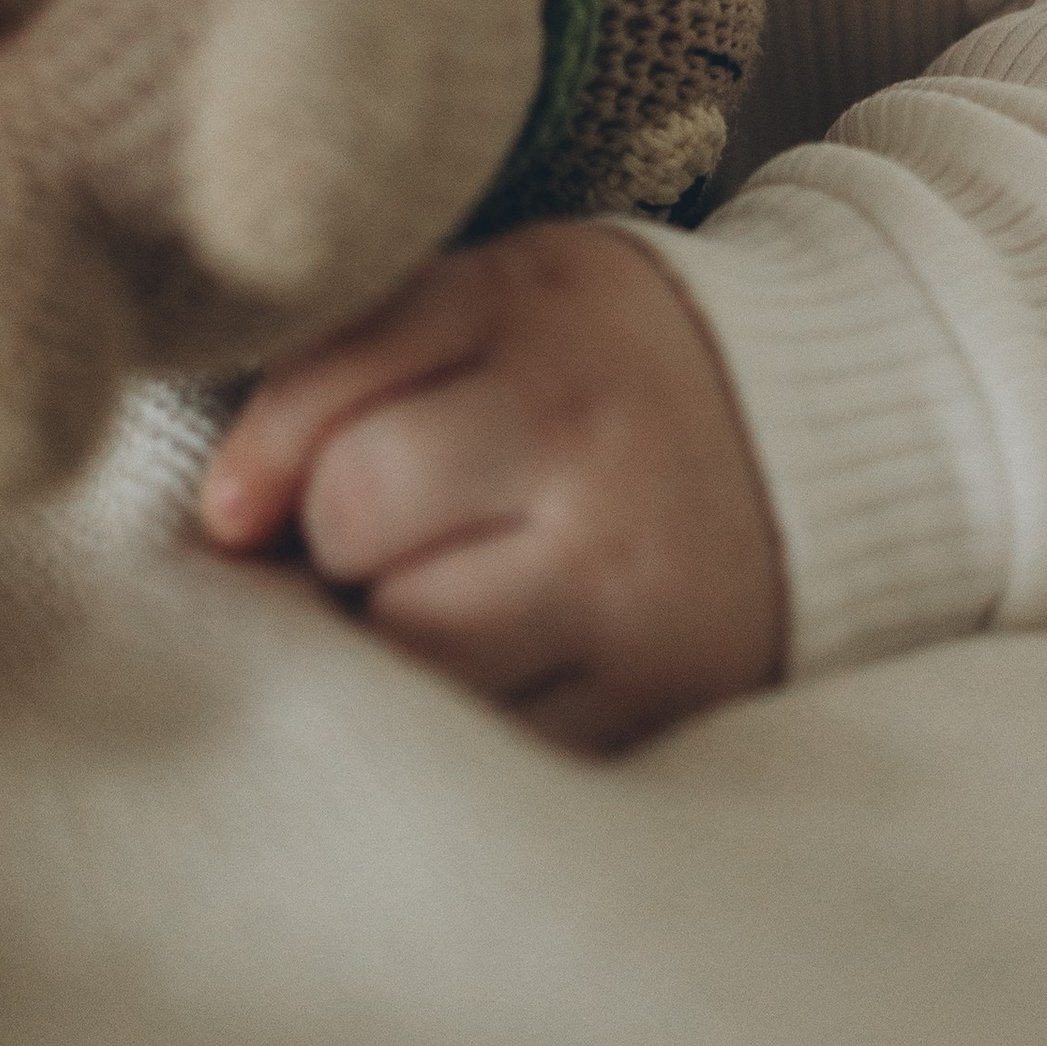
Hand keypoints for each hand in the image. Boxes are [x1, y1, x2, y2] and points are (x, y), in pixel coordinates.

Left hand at [199, 222, 786, 752]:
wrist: (826, 427)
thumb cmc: (600, 358)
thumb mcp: (488, 299)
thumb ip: (339, 364)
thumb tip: (220, 517)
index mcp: (543, 339)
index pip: (338, 440)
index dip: (272, 473)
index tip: (254, 498)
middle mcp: (595, 471)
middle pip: (362, 549)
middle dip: (336, 552)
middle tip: (380, 533)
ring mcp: (631, 605)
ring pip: (415, 666)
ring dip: (389, 641)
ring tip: (441, 589)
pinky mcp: (655, 709)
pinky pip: (494, 747)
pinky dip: (463, 717)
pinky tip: (495, 655)